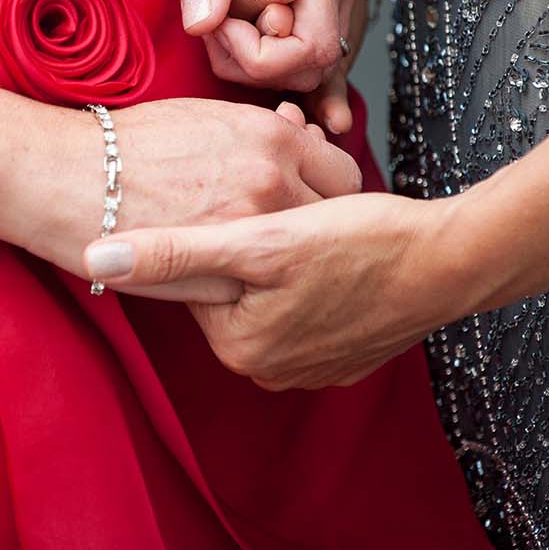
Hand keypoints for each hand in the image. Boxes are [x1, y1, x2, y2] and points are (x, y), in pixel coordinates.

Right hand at [22, 99, 361, 306]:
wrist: (63, 175)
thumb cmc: (128, 143)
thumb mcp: (210, 119)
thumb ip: (265, 135)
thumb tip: (300, 141)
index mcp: (272, 137)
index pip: (342, 173)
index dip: (331, 190)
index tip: (316, 200)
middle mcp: (272, 181)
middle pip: (334, 220)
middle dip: (321, 229)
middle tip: (298, 236)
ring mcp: (248, 232)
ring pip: (300, 259)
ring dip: (291, 262)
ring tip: (273, 263)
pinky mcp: (221, 276)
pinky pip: (258, 290)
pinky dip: (251, 288)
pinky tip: (234, 280)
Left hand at [81, 193, 449, 388]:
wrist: (452, 263)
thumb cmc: (362, 245)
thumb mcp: (263, 240)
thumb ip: (176, 252)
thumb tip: (96, 257)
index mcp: (238, 346)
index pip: (197, 277)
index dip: (216, 220)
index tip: (235, 179)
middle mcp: (268, 369)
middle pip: (235, 285)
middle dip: (250, 230)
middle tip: (279, 183)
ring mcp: (309, 366)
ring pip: (272, 288)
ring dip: (281, 245)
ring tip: (314, 209)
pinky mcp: (342, 352)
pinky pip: (307, 303)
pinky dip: (314, 270)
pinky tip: (336, 240)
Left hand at [166, 0, 363, 98]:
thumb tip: (201, 26)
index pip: (309, 53)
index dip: (258, 60)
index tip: (214, 26)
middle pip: (314, 59)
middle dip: (254, 55)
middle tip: (208, 12)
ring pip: (316, 41)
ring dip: (263, 37)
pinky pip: (318, 16)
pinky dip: (280, 22)